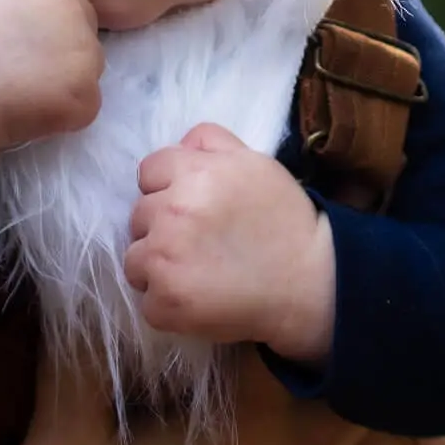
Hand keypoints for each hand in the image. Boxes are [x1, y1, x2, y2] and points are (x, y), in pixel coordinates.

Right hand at [0, 0, 101, 196]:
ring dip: (64, 71)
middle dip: (60, 31)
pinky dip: (64, 108)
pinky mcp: (87, 95)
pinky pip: (85, 98)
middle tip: (16, 55)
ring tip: (17, 85)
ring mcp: (83, 51)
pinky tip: (29, 110)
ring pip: (85, 57)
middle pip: (80, 12)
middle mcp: (66, 5)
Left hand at [124, 123, 335, 364]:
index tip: (190, 206)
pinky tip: (198, 298)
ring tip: (194, 272)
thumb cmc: (283, 218)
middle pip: (138, 215)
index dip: (167, 187)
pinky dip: (166, 303)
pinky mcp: (165, 302)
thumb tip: (180, 145)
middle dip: (161, 226)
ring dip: (157, 265)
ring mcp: (165, 258)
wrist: (309, 281)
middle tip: (197, 241)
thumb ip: (211, 142)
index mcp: (194, 172)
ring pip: (135, 258)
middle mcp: (172, 211)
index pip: (148, 171)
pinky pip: (146, 300)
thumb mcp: (254, 161)